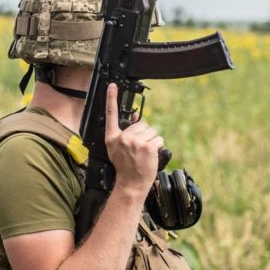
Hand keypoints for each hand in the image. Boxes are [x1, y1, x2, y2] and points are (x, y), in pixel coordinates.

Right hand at [104, 83, 162, 198]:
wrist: (131, 184)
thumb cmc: (126, 167)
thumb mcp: (118, 149)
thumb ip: (124, 133)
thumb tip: (136, 116)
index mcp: (112, 138)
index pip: (111, 114)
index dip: (111, 98)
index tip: (112, 86)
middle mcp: (122, 138)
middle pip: (141, 124)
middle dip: (144, 134)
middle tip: (139, 149)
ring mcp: (134, 142)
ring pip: (151, 131)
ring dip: (152, 140)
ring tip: (145, 153)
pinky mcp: (146, 147)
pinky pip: (158, 139)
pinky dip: (158, 146)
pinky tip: (151, 155)